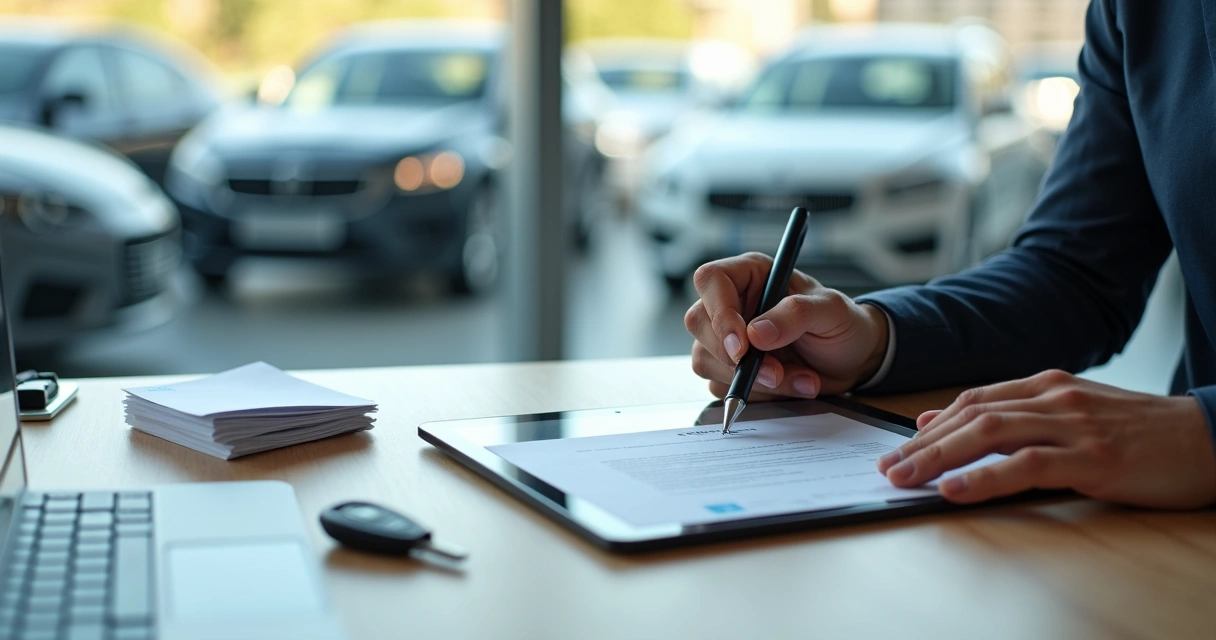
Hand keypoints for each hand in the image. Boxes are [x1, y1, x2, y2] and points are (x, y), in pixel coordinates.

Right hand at [684, 253, 889, 399]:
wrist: (853, 359)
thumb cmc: (842, 323)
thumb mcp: (830, 311)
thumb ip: (796, 314)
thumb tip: (755, 333)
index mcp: (751, 275)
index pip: (711, 279)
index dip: (719, 312)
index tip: (742, 345)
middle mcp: (733, 303)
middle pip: (698, 323)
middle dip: (732, 356)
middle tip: (774, 372)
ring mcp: (727, 338)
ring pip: (706, 360)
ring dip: (751, 381)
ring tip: (799, 378)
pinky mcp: (730, 369)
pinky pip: (722, 387)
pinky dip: (759, 394)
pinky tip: (792, 385)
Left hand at [876, 370, 1215, 508]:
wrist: (1210, 437)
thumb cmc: (1138, 433)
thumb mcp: (1072, 416)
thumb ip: (1014, 416)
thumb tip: (942, 422)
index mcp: (1046, 386)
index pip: (973, 401)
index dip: (931, 425)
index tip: (897, 448)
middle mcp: (1054, 398)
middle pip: (971, 415)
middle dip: (923, 444)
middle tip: (887, 468)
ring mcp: (1074, 425)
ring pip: (990, 434)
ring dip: (939, 457)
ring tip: (905, 479)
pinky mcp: (1095, 458)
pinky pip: (1028, 465)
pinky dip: (986, 477)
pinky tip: (956, 490)